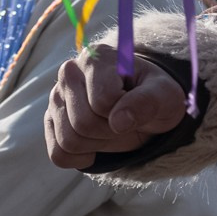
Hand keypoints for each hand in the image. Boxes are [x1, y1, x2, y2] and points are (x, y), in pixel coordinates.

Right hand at [44, 45, 188, 170]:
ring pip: (68, 141)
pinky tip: (97, 144)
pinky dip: (81, 158)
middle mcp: (69, 72)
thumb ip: (148, 102)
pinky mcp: (50, 120)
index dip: (125, 114)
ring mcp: (56, 97)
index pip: (102, 102)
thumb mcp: (165, 95)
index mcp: (97, 57)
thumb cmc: (154, 96)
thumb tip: (118, 122)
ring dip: (98, 145)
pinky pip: (59, 154)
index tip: (136, 105)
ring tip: (112, 129)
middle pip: (82, 123)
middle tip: (126, 122)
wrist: (143, 104)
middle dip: (112, 133)